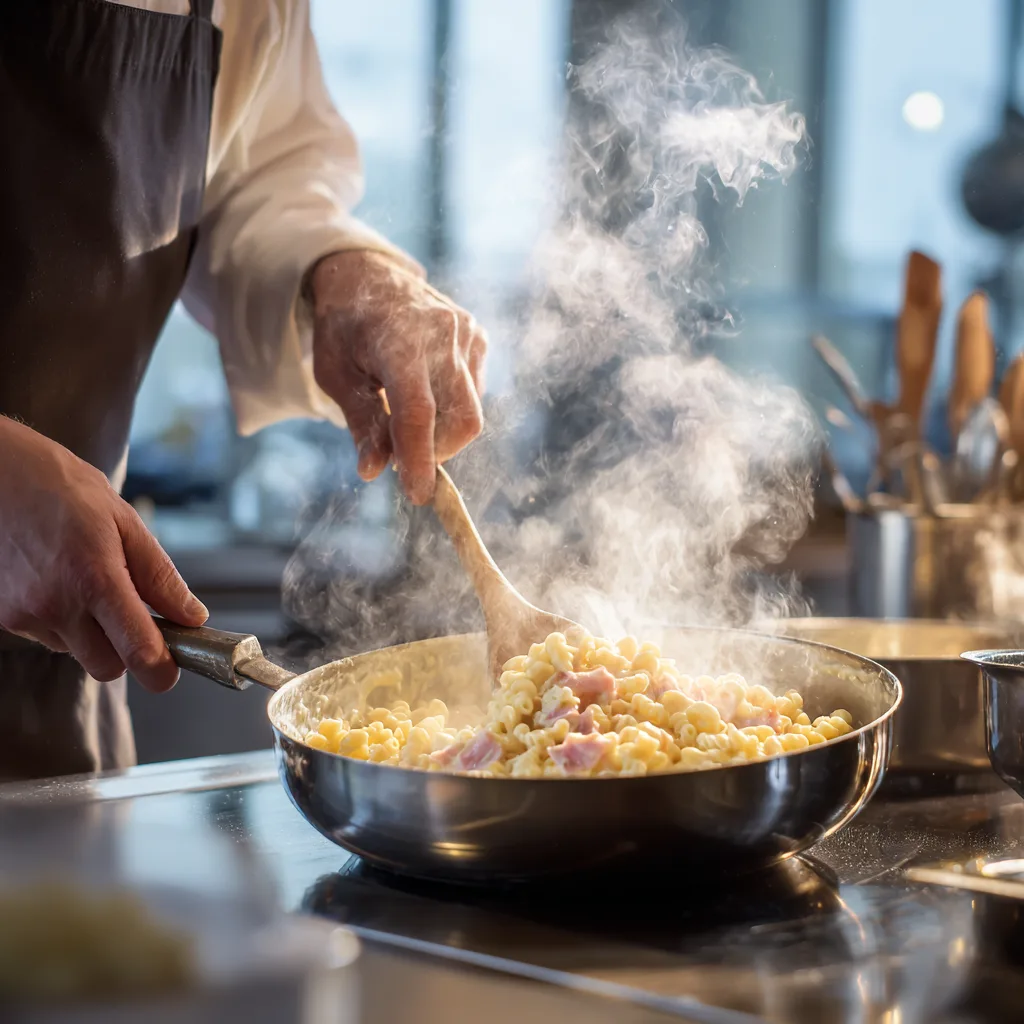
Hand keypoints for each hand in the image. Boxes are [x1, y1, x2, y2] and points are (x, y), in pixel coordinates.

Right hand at [0, 419, 207, 690]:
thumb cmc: (58, 487)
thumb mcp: (123, 520)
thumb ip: (159, 576)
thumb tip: (192, 616)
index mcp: (95, 578)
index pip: (137, 652)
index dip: (162, 670)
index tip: (172, 668)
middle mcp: (55, 605)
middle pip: (106, 667)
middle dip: (126, 652)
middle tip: (135, 617)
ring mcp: (22, 614)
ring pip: (75, 651)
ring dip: (91, 632)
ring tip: (84, 578)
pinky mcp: (1, 616)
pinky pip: (46, 635)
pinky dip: (60, 619)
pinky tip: (56, 579)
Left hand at [310, 250, 486, 503]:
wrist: (367, 273)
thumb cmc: (344, 329)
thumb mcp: (336, 376)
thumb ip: (361, 423)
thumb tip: (374, 471)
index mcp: (398, 340)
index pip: (417, 412)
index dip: (419, 459)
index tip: (418, 494)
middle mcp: (441, 333)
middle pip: (461, 419)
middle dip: (437, 452)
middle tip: (404, 456)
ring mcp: (466, 332)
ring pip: (471, 411)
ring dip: (442, 432)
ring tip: (407, 418)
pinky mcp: (479, 337)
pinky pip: (473, 393)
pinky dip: (450, 408)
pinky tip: (424, 389)